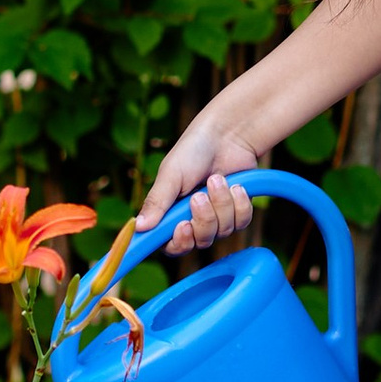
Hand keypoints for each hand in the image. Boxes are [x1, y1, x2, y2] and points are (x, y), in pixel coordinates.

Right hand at [135, 112, 268, 253]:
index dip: (179, 242)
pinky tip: (236, 185)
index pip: (171, 245)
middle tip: (199, 195)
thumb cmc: (193, 151)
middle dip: (204, 218)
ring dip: (221, 204)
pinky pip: (242, 222)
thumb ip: (156, 202)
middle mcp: (193, 220)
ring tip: (217, 179)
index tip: (183, 226)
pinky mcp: (238, 213)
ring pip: (223, 231)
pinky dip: (239, 203)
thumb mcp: (170, 174)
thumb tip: (139, 226)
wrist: (226, 135)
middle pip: (200, 242)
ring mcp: (217, 219)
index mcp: (171, 214)